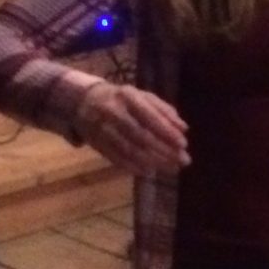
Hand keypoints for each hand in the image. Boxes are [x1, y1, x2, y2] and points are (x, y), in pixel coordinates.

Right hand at [76, 80, 190, 175]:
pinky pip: (116, 158)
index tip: (183, 144)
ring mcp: (103, 128)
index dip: (167, 131)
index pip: (150, 116)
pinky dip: (134, 166)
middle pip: (141, 136)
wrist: (84, 101)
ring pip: (130, 149)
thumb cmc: (122, 99)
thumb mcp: (142, 96)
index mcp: (128, 96)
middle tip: (182, 161)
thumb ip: (164, 110)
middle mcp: (114, 112)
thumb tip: (184, 128)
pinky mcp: (96, 143)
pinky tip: (149, 171)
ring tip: (171, 168)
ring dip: (153, 161)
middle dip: (164, 150)